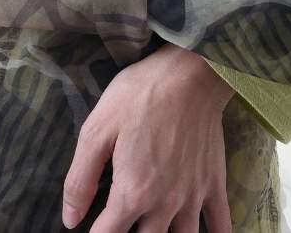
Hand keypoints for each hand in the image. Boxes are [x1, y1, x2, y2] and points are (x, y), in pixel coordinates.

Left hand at [62, 42, 234, 231]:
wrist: (189, 73)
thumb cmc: (140, 95)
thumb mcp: (97, 128)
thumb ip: (81, 179)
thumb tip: (70, 219)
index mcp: (132, 193)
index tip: (93, 228)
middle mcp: (164, 205)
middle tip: (123, 220)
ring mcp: (192, 197)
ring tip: (153, 227)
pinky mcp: (214, 184)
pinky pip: (220, 226)